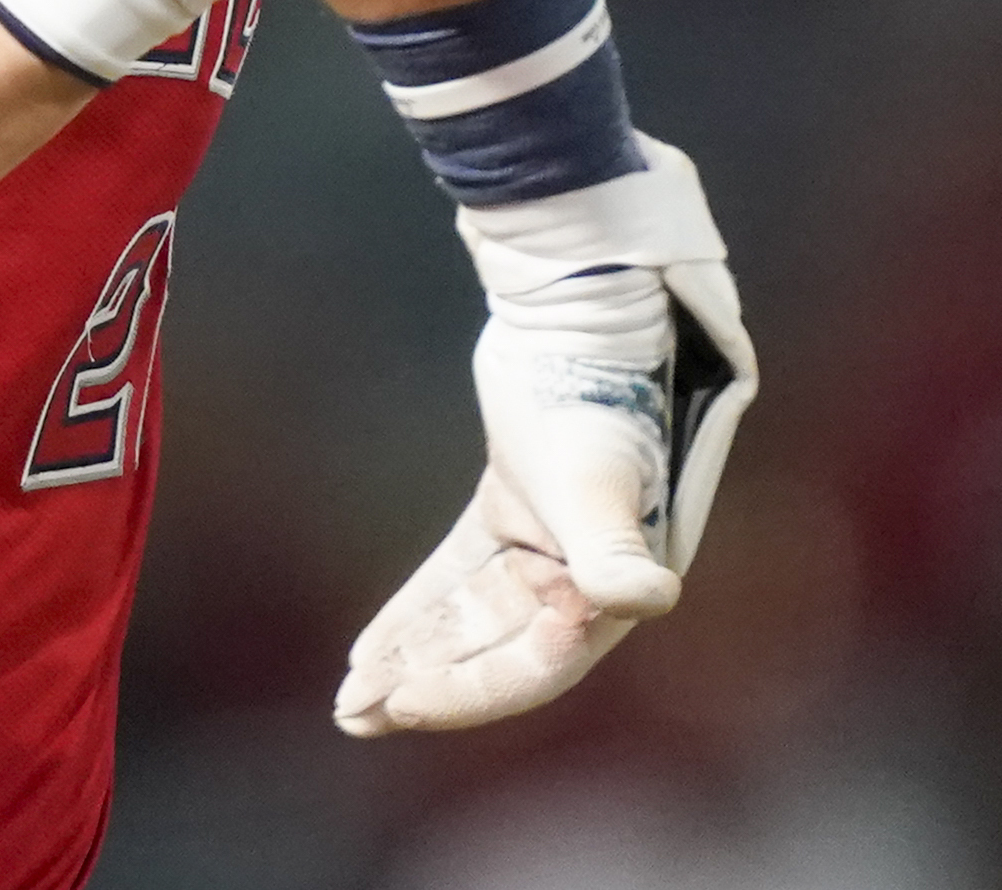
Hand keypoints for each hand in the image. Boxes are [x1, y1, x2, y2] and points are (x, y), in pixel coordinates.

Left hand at [334, 137, 757, 733]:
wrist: (587, 287)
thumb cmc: (603, 379)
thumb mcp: (601, 469)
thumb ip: (616, 541)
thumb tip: (648, 596)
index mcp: (620, 577)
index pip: (540, 663)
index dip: (473, 691)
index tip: (399, 704)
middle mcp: (594, 569)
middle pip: (501, 650)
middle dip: (431, 686)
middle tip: (355, 713)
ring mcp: (555, 536)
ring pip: (476, 618)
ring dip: (418, 655)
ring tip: (353, 697)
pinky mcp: (517, 502)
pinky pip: (461, 576)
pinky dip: (419, 610)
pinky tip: (369, 648)